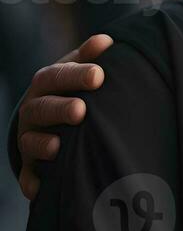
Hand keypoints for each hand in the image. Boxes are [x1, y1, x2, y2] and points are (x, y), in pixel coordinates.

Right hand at [17, 34, 112, 199]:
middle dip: (59, 109)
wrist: (49, 119)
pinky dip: (33, 182)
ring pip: (30, 141)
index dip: (75, 75)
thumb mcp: (77, 70)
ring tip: (57, 146)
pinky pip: (28, 176)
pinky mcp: (30, 166)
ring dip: (42, 144)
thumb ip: (89, 57)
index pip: (56, 76)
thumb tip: (107, 41)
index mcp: (46, 84)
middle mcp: (33, 110)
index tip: (99, 75)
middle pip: (41, 108)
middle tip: (81, 110)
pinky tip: (40, 189)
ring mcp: (29, 138)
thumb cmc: (71, 89)